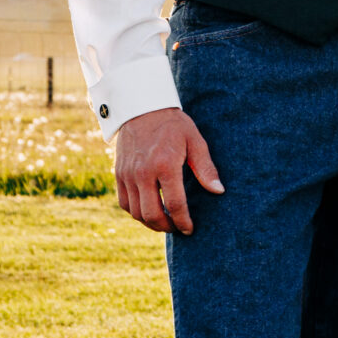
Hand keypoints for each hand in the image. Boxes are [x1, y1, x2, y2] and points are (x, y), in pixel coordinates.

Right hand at [113, 107, 222, 233]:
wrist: (141, 109)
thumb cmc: (173, 125)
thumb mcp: (195, 141)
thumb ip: (206, 168)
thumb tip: (218, 191)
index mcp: (164, 165)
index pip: (175, 204)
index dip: (183, 221)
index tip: (190, 229)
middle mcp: (142, 173)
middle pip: (151, 214)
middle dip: (167, 227)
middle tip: (178, 229)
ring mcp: (127, 175)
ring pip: (136, 212)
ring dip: (151, 223)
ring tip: (166, 223)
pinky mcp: (118, 174)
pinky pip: (124, 203)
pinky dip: (136, 213)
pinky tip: (150, 212)